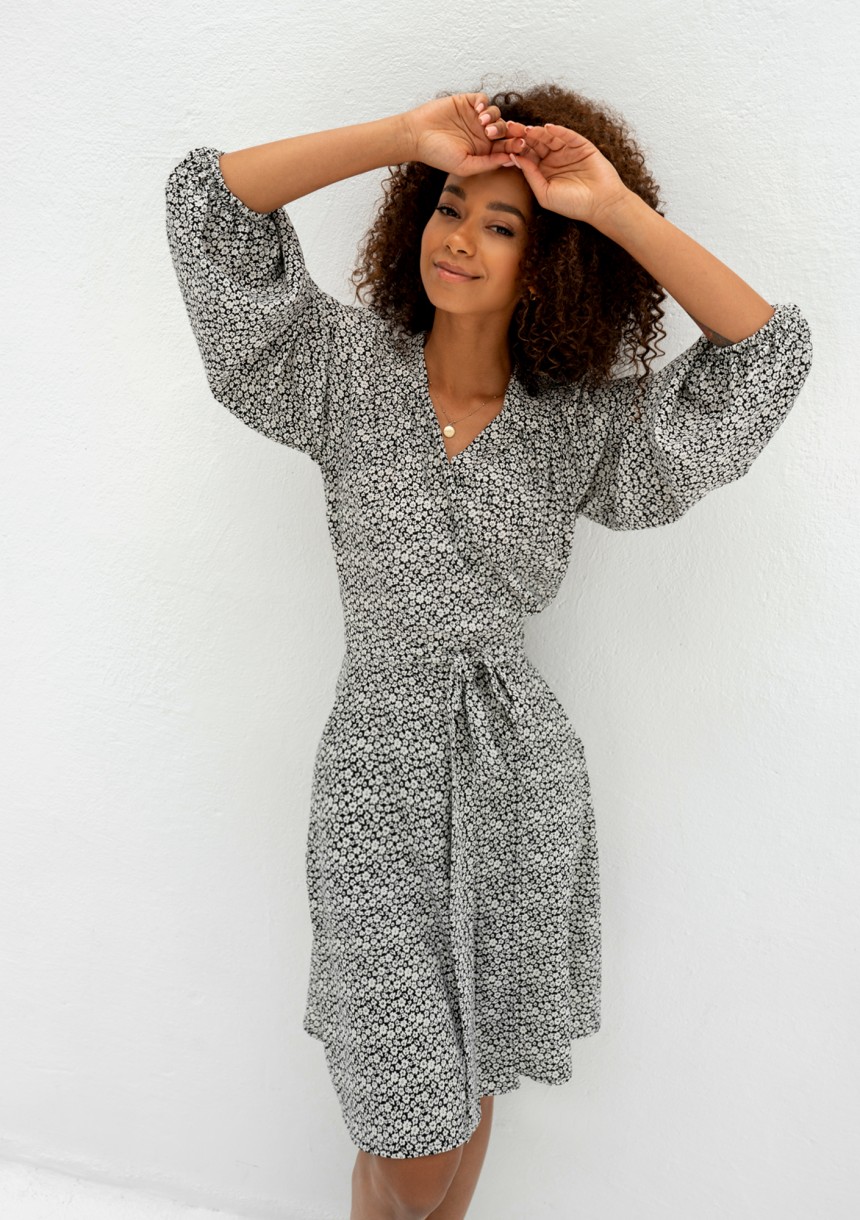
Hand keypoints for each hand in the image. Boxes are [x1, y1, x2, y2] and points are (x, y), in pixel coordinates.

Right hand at [402, 92, 519, 175]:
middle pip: (505, 129)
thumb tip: (510, 160)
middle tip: (492, 133)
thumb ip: (487, 163)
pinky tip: (478, 109)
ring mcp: (475, 117)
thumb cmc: (438, 155)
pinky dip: (484, 102)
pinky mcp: (467, 102)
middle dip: (506, 131)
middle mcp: (482, 134)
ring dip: (493, 117)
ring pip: (496, 113)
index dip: (515, 145)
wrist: (416, 136)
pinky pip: (483, 99)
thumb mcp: (465, 166)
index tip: (519, 145)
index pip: (506, 147)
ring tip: (482, 122)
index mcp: (484, 151)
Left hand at [489, 121, 632, 227]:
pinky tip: (548, 128)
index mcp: (542, 171)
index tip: (501, 142)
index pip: (526, 155)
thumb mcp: (545, 193)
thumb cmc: (572, 205)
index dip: (515, 148)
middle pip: (534, 143)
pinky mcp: (581, 145)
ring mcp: (566, 150)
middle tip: (508, 128)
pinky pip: (568, 135)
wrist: (601, 204)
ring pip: (549, 138)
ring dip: (538, 132)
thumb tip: (515, 158)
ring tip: (526, 129)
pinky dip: (558, 131)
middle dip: (522, 135)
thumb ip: (530, 175)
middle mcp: (552, 158)